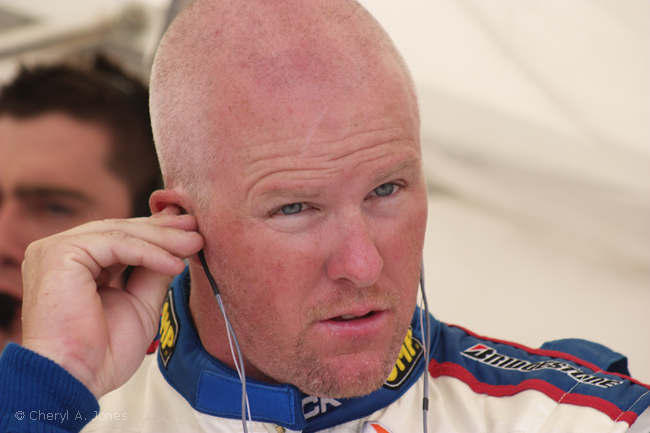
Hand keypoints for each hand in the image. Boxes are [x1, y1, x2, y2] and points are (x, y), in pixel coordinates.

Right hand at [20, 206, 202, 398]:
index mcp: (77, 264)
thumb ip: (154, 273)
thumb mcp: (141, 304)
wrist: (75, 379)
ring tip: (194, 244)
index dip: (158, 233)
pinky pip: (116, 244)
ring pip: (121, 233)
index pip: (122, 238)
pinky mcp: (60, 253)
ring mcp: (57, 250)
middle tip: (196, 227)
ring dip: (163, 239)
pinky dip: (149, 253)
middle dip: (164, 230)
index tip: (191, 232)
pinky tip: (175, 263)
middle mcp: (63, 252)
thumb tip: (178, 247)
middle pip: (122, 231)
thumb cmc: (102, 353)